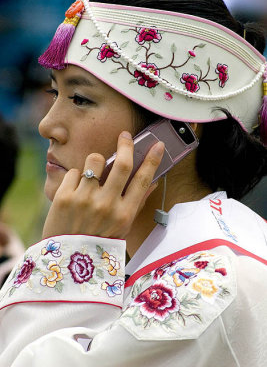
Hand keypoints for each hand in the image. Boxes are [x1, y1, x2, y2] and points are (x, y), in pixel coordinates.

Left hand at [42, 132, 163, 239]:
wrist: (66, 260)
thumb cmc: (98, 242)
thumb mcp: (122, 228)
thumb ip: (137, 204)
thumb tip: (153, 182)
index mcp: (124, 214)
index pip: (143, 180)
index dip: (152, 160)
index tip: (158, 145)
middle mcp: (107, 205)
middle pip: (121, 164)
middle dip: (126, 145)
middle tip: (124, 136)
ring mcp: (84, 200)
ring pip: (94, 160)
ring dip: (95, 161)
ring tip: (92, 173)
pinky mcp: (64, 197)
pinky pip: (74, 172)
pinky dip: (76, 177)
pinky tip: (75, 191)